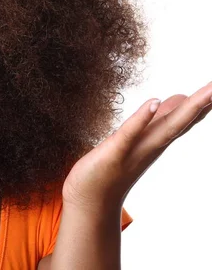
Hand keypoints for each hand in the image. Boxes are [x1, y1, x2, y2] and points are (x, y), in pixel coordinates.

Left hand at [62, 81, 211, 211]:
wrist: (90, 199)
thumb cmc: (111, 168)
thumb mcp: (137, 138)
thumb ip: (153, 123)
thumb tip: (170, 102)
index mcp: (157, 139)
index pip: (186, 116)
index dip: (204, 100)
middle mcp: (152, 144)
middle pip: (184, 119)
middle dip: (205, 101)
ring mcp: (136, 149)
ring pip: (166, 126)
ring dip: (187, 108)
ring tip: (209, 90)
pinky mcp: (114, 152)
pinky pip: (130, 133)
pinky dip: (142, 118)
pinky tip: (154, 102)